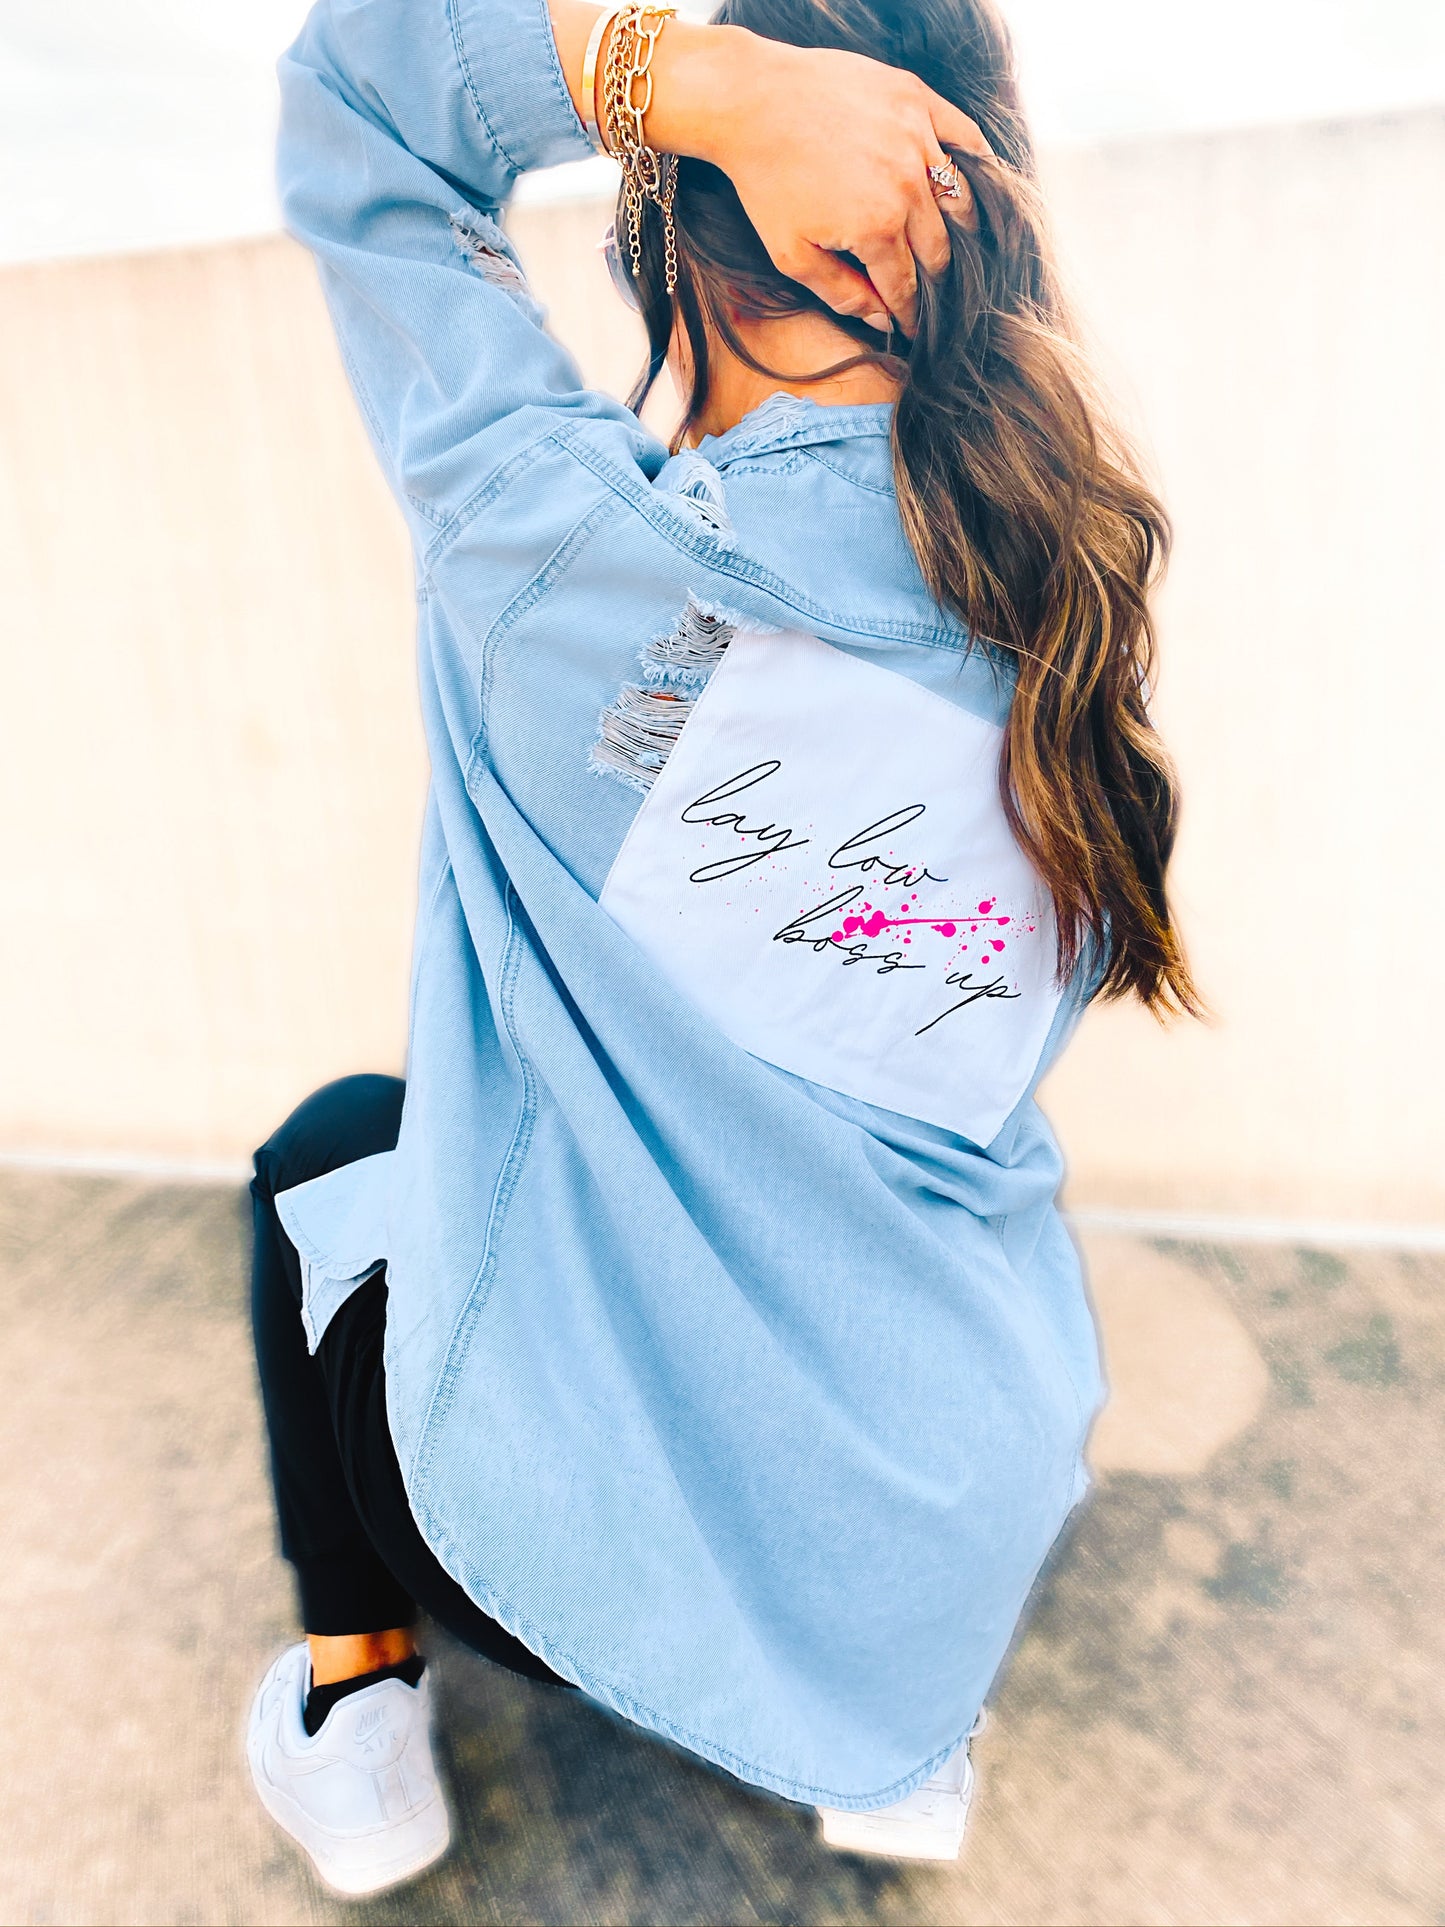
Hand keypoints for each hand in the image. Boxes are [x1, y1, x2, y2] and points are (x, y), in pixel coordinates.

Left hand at [670, 28, 991, 333]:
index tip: (911, 326)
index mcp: (878, 228)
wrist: (753, 101)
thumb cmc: (766, 181)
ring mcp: (917, 138)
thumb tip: (883, 320)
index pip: (906, 285)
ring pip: (957, 198)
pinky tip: (973, 184)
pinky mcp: (917, 99)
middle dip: (933, 277)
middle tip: (927, 288)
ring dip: (956, 228)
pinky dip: (976, 163)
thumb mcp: (791, 254)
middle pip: (937, 248)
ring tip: (948, 242)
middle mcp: (907, 185)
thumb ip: (841, 293)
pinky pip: (965, 136)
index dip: (909, 312)